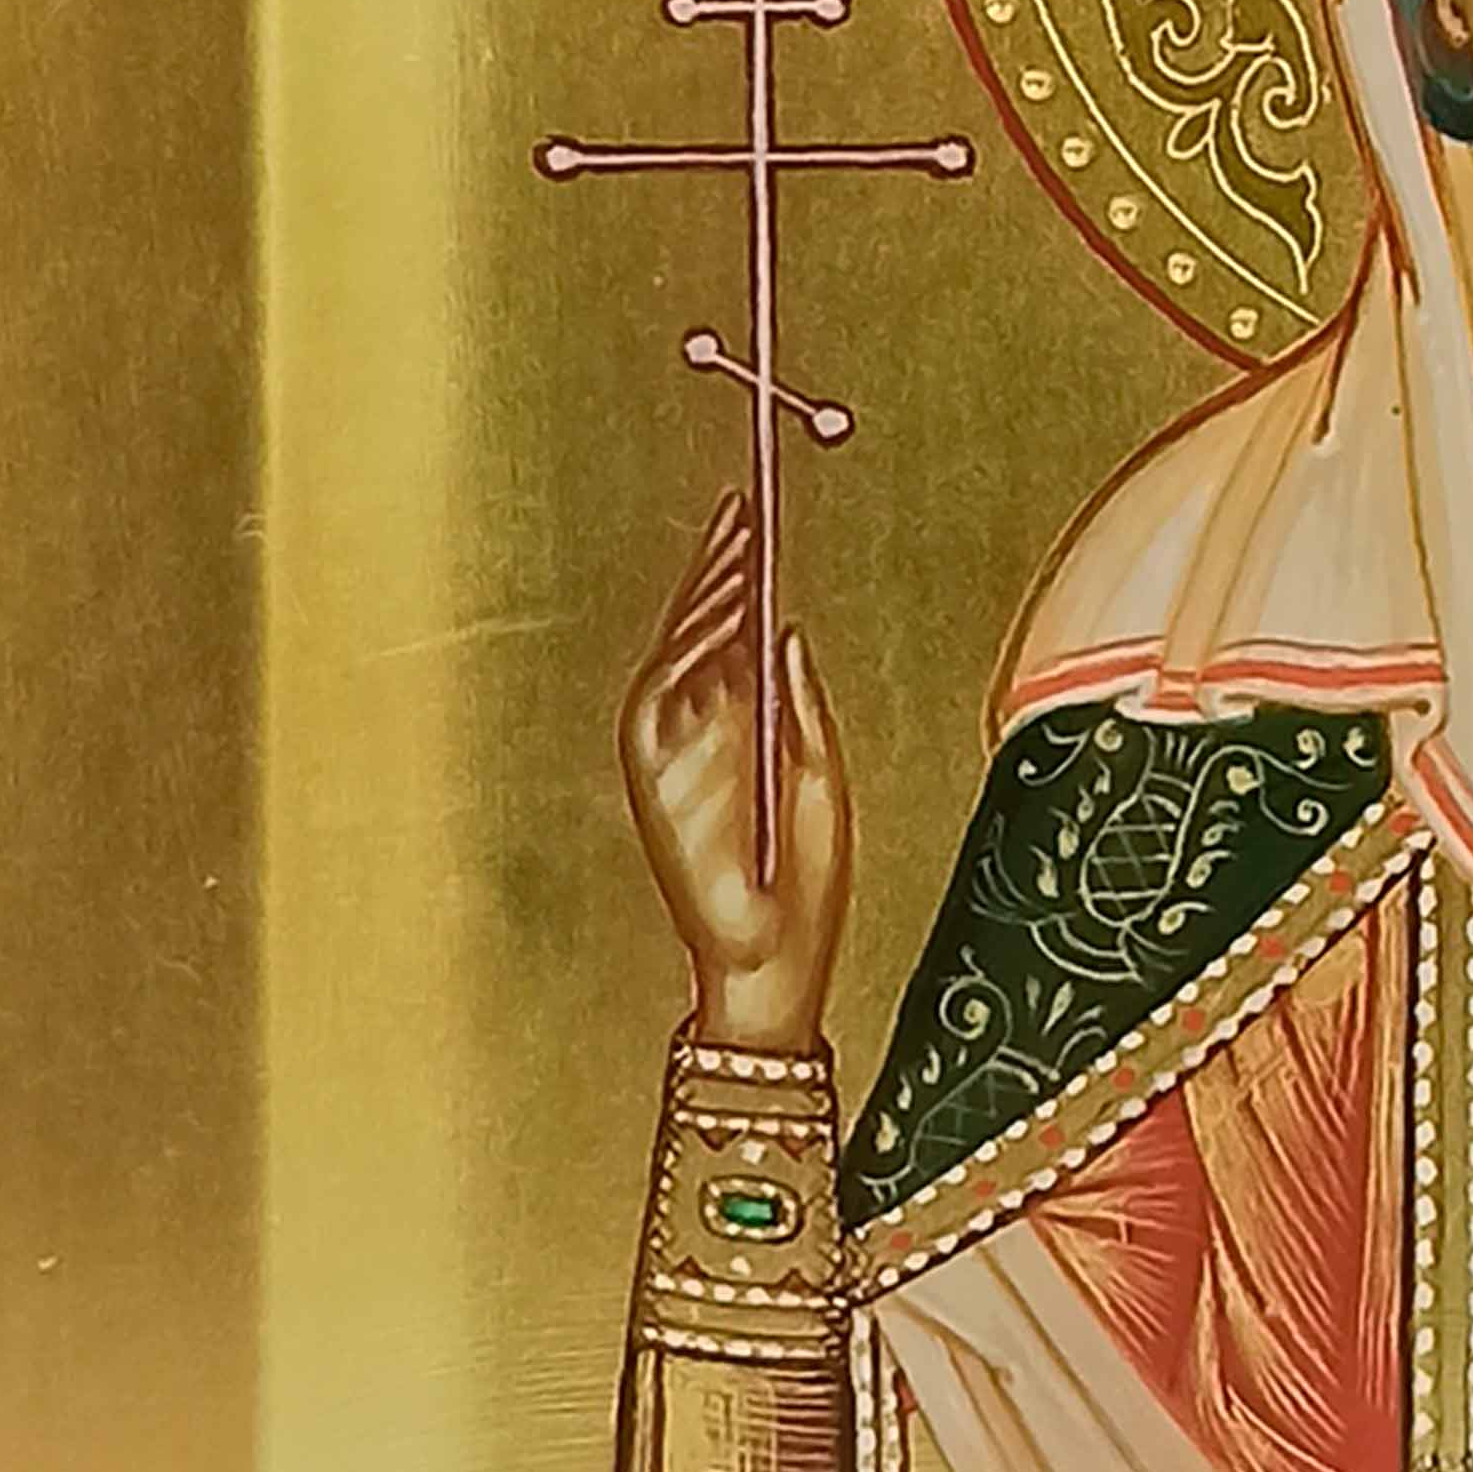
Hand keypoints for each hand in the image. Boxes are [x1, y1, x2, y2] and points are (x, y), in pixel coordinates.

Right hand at [619, 490, 851, 1051]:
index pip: (731, 638)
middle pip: (698, 633)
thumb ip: (798, 704)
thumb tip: (788, 630)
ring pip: (676, 655)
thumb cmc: (804, 882)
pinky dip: (689, 655)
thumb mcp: (819, 776)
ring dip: (703, 599)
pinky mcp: (652, 778)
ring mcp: (671, 755)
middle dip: (718, 570)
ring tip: (736, 549)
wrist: (777, 958)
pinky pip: (662, 699)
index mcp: (737, 733)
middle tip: (743, 513)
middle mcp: (697, 736)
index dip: (740, 579)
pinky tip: (723, 618)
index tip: (757, 525)